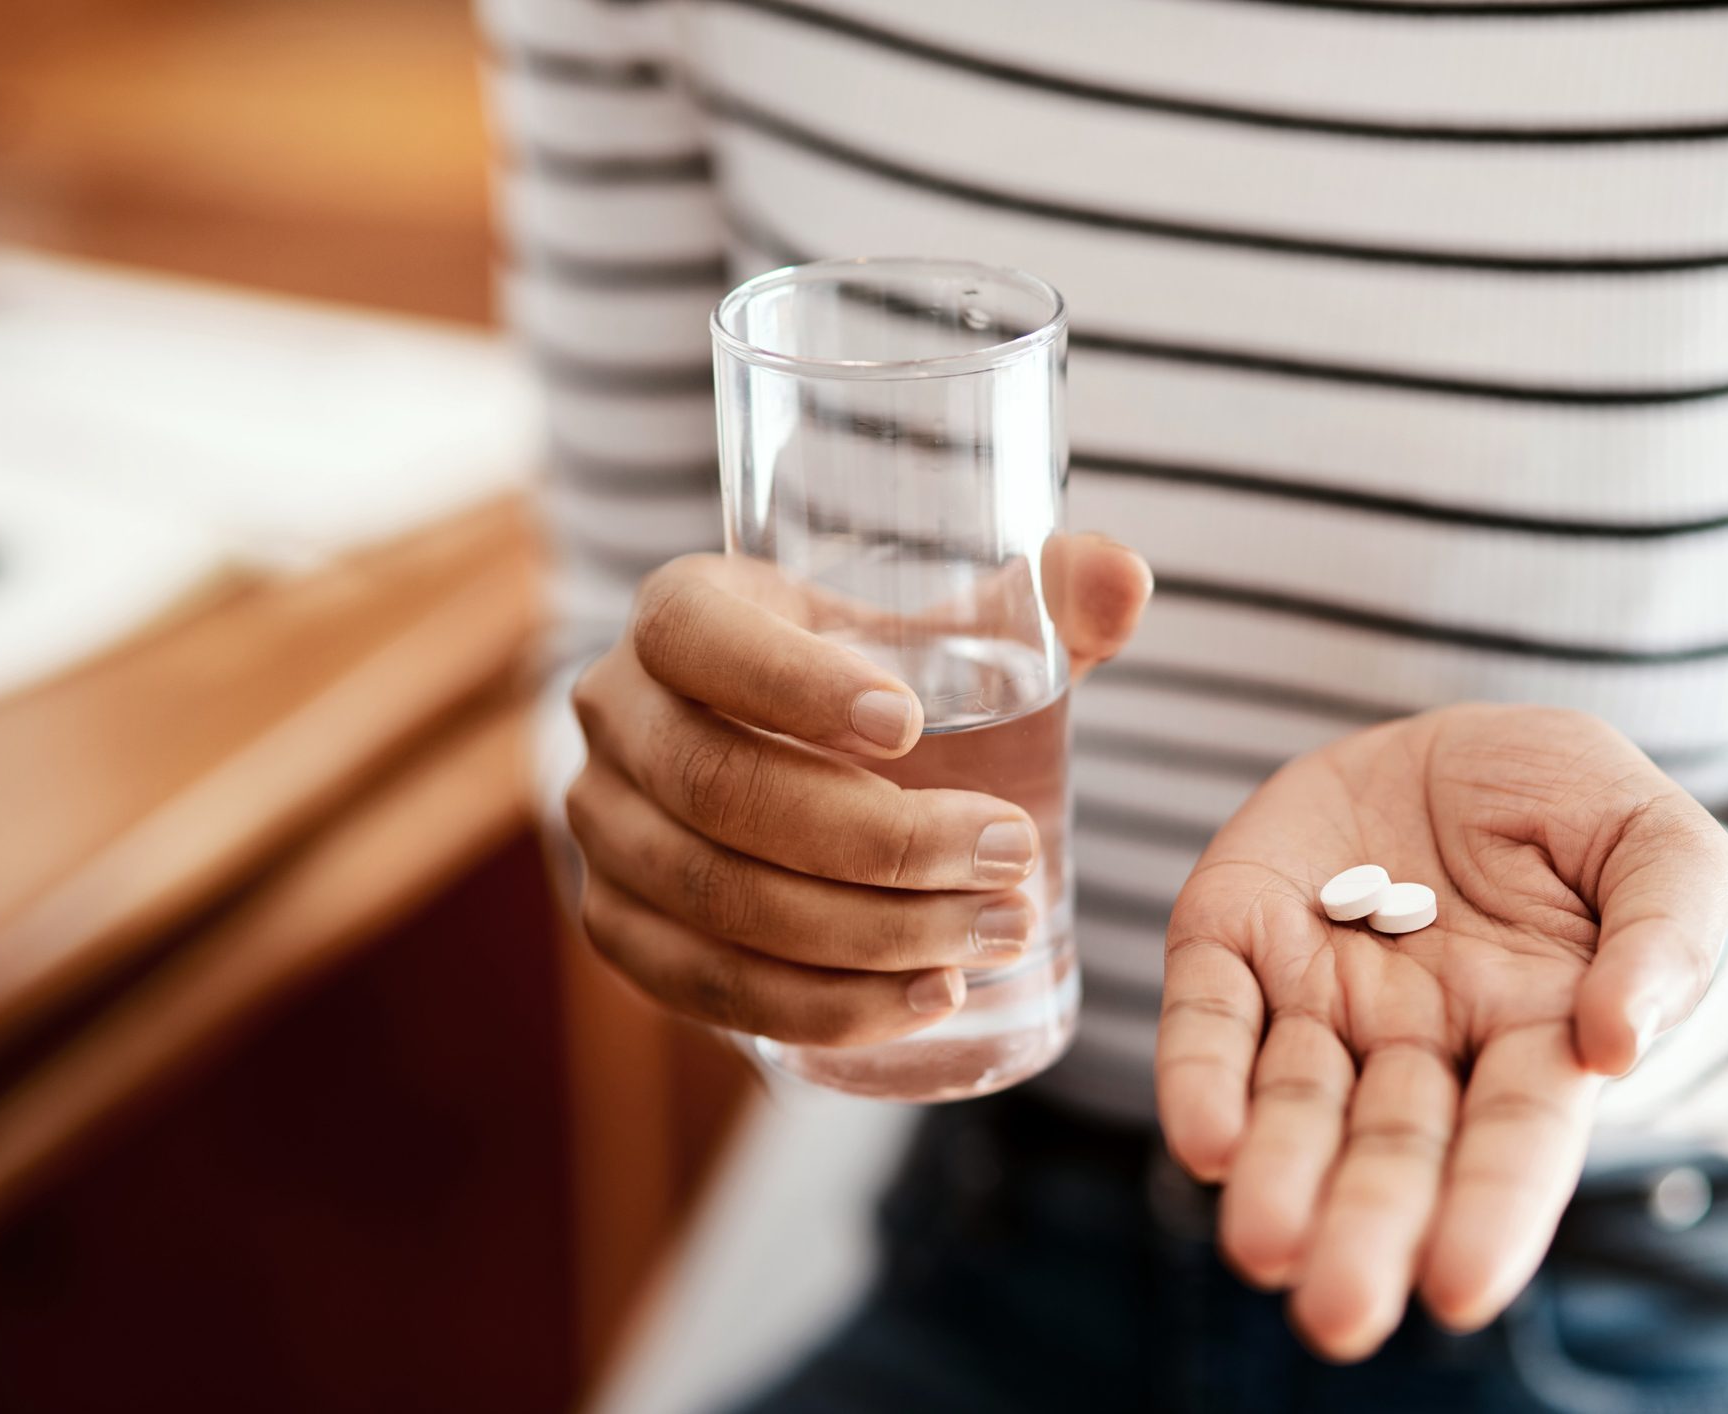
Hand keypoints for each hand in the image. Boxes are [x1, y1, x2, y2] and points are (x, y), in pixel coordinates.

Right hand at [568, 536, 1149, 1042]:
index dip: (794, 684)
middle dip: (878, 842)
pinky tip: (924, 999)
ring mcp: (603, 830)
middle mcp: (616, 715)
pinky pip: (703, 987)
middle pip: (722, 790)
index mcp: (680, 612)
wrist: (796, 761)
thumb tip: (1124, 579)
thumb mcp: (952, 625)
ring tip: (994, 932)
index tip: (910, 725)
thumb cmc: (884, 678)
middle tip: (1010, 856)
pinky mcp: (619, 928)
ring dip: (866, 935)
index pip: (701, 638)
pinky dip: (817, 1005)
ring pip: (718, 899)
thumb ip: (1047, 597)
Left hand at [1157, 704, 1727, 1360]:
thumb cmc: (1583, 814)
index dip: (1488, 1212)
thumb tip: (1618, 1043)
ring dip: (1276, 1176)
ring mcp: (1320, 994)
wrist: (1468, 744)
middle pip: (1391, 1151)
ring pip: (1293, 1102)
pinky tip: (1204, 1139)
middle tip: (1336, 1314)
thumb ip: (1666, 937)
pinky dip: (1201, 1074)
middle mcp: (1418, 1043)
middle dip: (1364, 1231)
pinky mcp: (1235, 932)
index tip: (1458, 1289)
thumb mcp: (1661, 850)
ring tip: (1264, 1243)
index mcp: (1535, 1040)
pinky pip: (1210, 1012)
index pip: (1514, 1144)